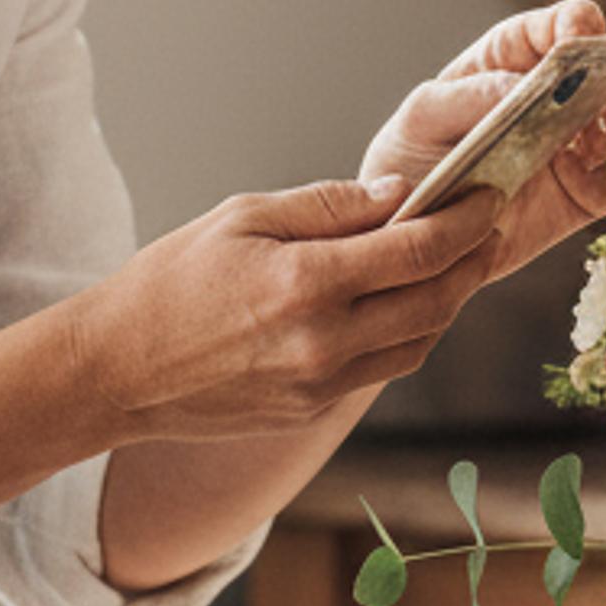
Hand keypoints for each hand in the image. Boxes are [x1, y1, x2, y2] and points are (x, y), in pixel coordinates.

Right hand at [67, 174, 511, 442]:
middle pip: (436, 301)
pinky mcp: (312, 411)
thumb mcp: (241, 217)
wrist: (116, 371)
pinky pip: (383, 369)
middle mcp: (322, 342)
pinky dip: (409, 332)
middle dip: (473, 260)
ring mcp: (320, 385)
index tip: (489, 195)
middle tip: (488, 226)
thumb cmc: (169, 282)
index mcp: (305, 283)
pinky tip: (405, 302)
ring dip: (449, 301)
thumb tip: (398, 194)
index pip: (418, 249)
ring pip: (419, 342)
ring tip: (456, 261)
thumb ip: (327, 206)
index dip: (467, 220)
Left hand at [358, 0, 605, 280]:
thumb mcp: (422, 116)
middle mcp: (560, 94)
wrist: (411, 233)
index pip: (563, 24)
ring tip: (593, 141)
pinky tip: (586, 180)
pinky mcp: (587, 193)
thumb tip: (520, 86)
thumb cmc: (411, 156)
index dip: (581, 22)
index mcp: (519, 57)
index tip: (582, 36)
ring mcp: (579, 143)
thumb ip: (467, 97)